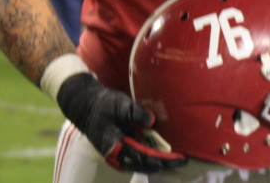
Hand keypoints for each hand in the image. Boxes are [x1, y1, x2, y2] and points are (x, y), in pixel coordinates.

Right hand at [56, 73, 186, 172]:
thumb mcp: (120, 104)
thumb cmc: (104, 104)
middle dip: (164, 163)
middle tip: (182, 160)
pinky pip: (138, 157)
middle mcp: (116, 155)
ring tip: (176, 158)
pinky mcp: (120, 149)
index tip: (179, 157)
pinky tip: (162, 151)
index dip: (163, 159)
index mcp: (115, 145)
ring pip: (141, 164)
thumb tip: (151, 122)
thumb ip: (135, 113)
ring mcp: (118, 154)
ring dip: (158, 162)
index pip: (144, 157)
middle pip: (144, 165)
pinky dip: (150, 156)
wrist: (86, 105)